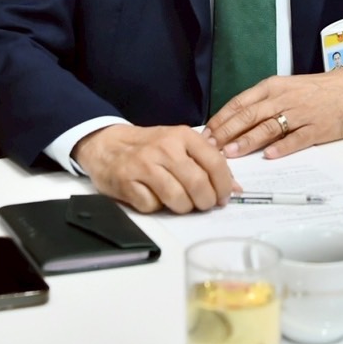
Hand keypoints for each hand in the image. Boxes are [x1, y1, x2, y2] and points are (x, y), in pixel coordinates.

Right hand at [72, 124, 236, 213]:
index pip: (215, 163)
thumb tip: (235, 189)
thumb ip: (207, 162)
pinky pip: (152, 206)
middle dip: (206, 202)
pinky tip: (153, 197)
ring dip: (183, 208)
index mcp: (182, 135)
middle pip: (198, 184)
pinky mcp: (126, 183)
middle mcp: (165, 148)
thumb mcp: (179, 144)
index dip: (224, 186)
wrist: (107, 144)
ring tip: (180, 202)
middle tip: (203, 204)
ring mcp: (144, 165)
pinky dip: (156, 207)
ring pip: (178, 199)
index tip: (224, 198)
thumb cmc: (150, 146)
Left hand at [204, 64, 342, 159]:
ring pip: (268, 127)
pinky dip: (281, 147)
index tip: (206, 133)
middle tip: (210, 147)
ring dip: (247, 141)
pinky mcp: (317, 129)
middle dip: (226, 132)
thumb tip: (234, 122)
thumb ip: (263, 103)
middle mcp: (284, 98)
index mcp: (273, 87)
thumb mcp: (287, 88)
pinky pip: (296, 139)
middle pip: (249, 115)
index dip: (221, 119)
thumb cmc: (318, 90)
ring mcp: (300, 114)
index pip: (240, 103)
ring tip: (230, 153)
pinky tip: (269, 156)